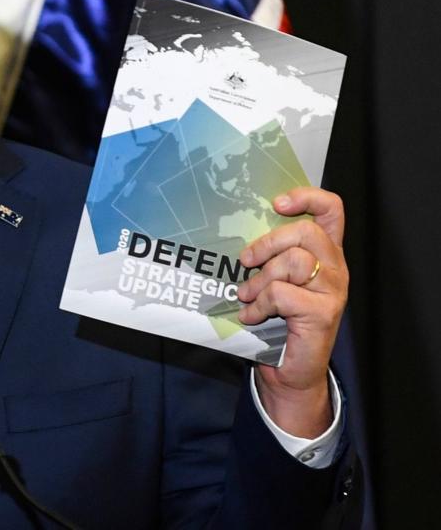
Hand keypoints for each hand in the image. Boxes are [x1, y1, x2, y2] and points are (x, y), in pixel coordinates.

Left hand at [236, 187, 347, 437]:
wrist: (291, 370)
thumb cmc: (278, 320)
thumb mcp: (273, 279)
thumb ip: (268, 255)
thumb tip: (232, 230)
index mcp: (325, 254)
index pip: (331, 211)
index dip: (307, 198)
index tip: (276, 203)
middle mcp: (335, 268)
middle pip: (306, 232)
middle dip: (268, 242)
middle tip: (245, 261)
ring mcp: (332, 292)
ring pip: (294, 262)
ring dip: (260, 279)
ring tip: (247, 295)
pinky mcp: (323, 314)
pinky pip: (283, 294)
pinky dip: (259, 304)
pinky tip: (251, 316)